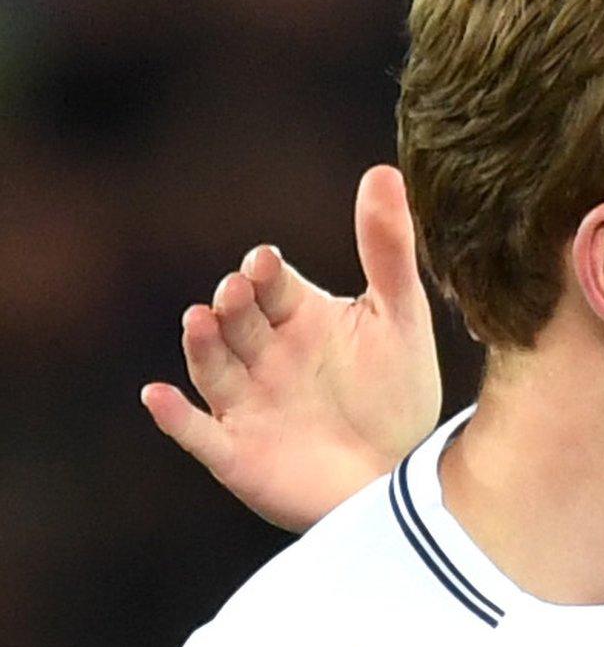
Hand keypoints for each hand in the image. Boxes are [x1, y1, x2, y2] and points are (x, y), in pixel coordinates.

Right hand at [142, 165, 442, 531]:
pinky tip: (158, 396)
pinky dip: (175, 417)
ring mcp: (246, 403)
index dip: (267, 274)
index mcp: (297, 317)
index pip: (274, 286)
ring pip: (213, 367)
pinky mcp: (237, 453)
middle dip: (234, 304)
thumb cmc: (396, 394)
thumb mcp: (399, 319)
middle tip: (237, 289)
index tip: (266, 262)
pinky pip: (198, 433)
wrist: (402, 475)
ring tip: (200, 320)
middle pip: (238, 320)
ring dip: (203, 345)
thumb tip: (383, 170)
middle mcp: (263, 355)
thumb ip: (387, 250)